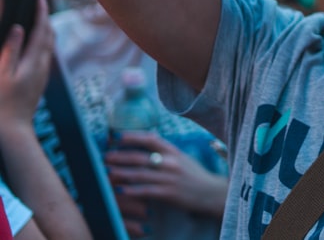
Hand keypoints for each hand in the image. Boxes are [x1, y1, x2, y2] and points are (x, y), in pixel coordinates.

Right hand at [0, 0, 51, 133]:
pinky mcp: (40, 81)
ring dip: (46, 30)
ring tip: (40, 18)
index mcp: (34, 62)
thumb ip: (11, 49)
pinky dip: (43, 42)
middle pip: (49, 36)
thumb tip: (20, 28)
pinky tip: (37, 43)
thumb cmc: (0, 103)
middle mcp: (43, 66)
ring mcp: (43, 75)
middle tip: (41, 3)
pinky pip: (46, 55)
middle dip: (46, 18)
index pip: (41, 30)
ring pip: (50, 46)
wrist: (11, 130)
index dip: (41, 12)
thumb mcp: (1, 74)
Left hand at [105, 131, 227, 229]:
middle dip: (120, 157)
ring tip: (107, 173)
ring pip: (140, 174)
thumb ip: (166, 151)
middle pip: (141, 157)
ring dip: (121, 173)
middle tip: (105, 157)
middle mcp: (171, 162)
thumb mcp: (183, 158)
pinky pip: (146, 191)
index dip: (133, 136)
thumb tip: (148, 139)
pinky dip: (132, 190)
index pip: (151, 139)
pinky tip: (120, 190)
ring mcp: (170, 178)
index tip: (117, 137)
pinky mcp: (169, 193)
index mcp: (174, 151)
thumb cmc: (194, 175)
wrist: (211, 193)